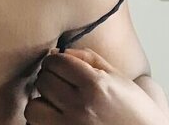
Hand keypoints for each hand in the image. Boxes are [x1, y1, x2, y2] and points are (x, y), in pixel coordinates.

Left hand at [24, 48, 168, 124]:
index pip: (55, 62)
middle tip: (61, 85)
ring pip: (33, 108)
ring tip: (57, 104)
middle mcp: (81, 106)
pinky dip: (43, 121)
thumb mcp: (118, 77)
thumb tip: (59, 51)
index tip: (60, 66)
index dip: (55, 61)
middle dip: (50, 80)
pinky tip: (58, 118)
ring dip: (42, 104)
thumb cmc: (135, 112)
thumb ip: (88, 59)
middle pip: (43, 81)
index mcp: (96, 85)